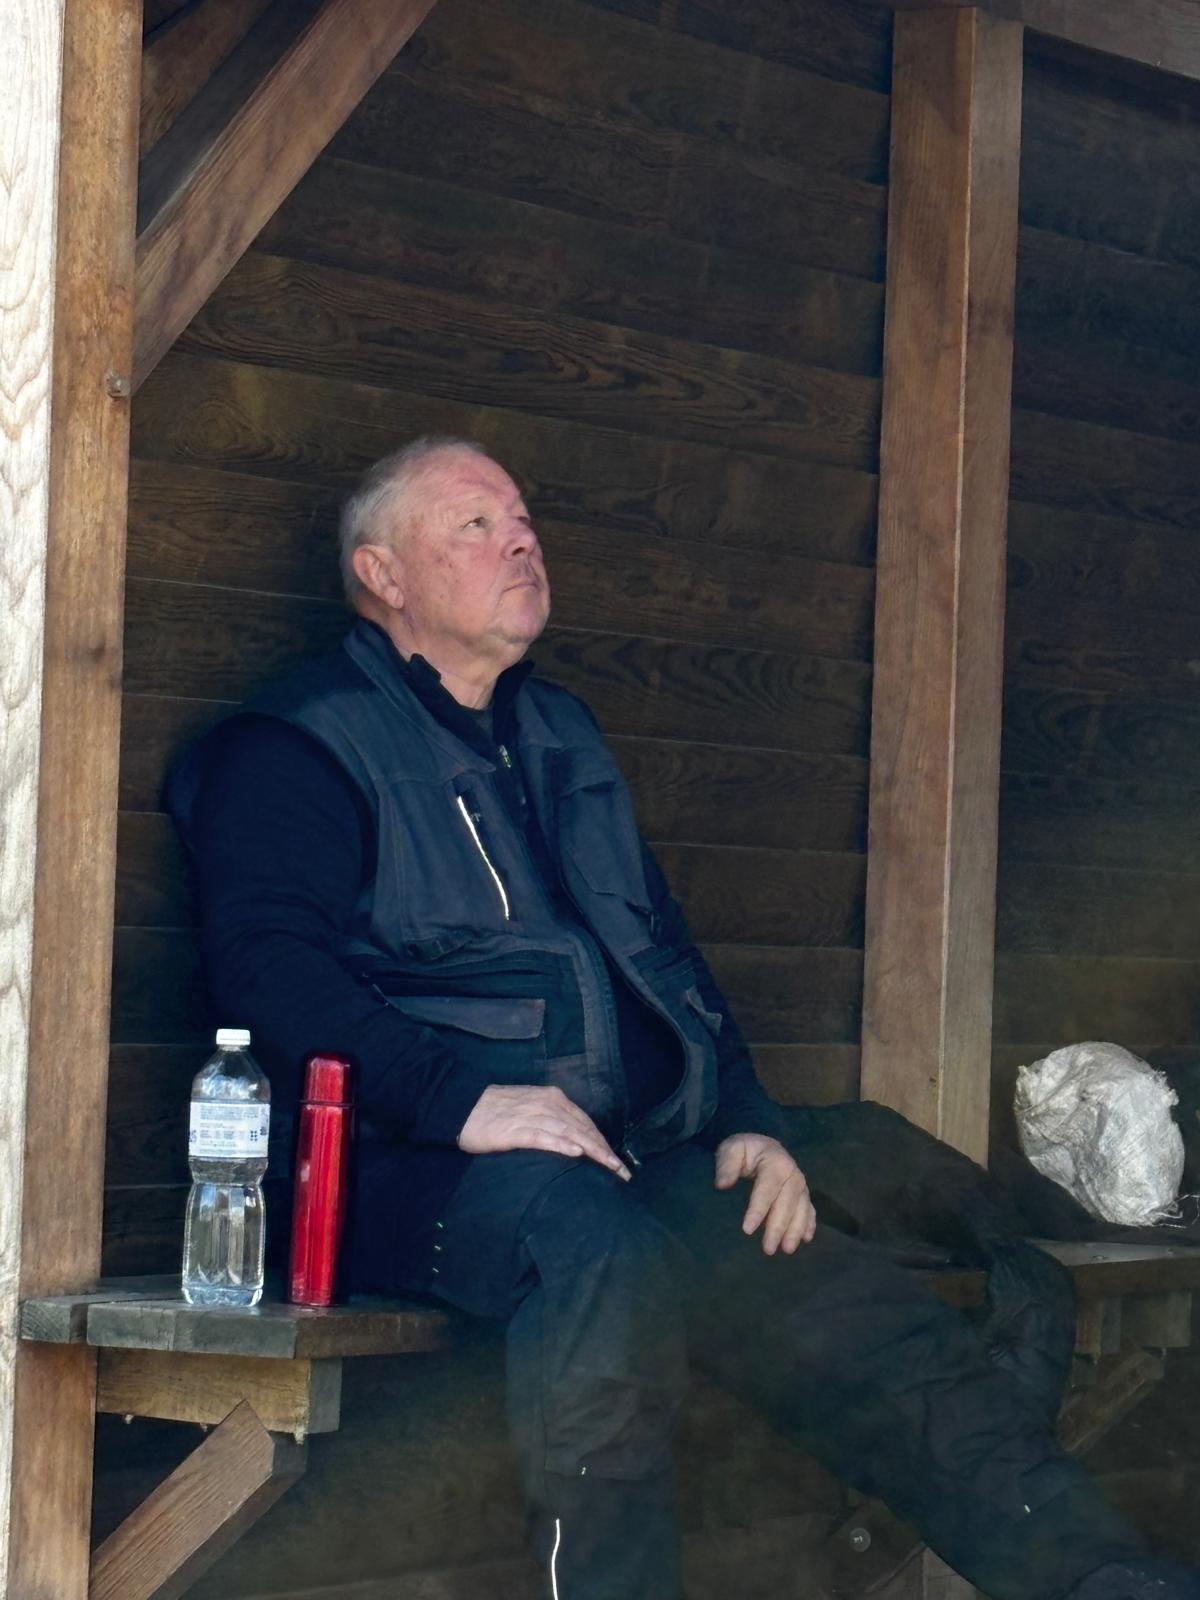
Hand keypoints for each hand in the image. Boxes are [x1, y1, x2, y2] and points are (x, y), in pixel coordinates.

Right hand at [458, 1084, 631, 1180]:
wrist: (462, 1105)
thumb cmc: (495, 1110)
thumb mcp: (529, 1109)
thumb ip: (550, 1120)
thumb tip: (572, 1140)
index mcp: (552, 1098)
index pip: (585, 1122)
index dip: (603, 1142)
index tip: (617, 1162)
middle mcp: (547, 1103)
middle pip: (583, 1128)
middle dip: (605, 1151)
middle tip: (622, 1172)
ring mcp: (533, 1115)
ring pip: (570, 1133)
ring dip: (593, 1151)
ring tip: (609, 1167)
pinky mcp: (516, 1130)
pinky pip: (544, 1137)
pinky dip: (562, 1144)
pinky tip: (576, 1153)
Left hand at [714, 1134, 815, 1254]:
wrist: (762, 1147)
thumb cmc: (745, 1151)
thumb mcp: (732, 1149)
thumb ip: (727, 1165)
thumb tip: (722, 1185)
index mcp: (775, 1162)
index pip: (767, 1189)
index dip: (758, 1210)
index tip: (747, 1230)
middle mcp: (793, 1174)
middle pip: (786, 1203)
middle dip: (778, 1227)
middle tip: (767, 1249)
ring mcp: (801, 1185)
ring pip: (802, 1209)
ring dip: (795, 1230)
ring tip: (786, 1250)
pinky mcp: (803, 1194)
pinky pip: (810, 1210)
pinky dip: (809, 1224)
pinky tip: (805, 1239)